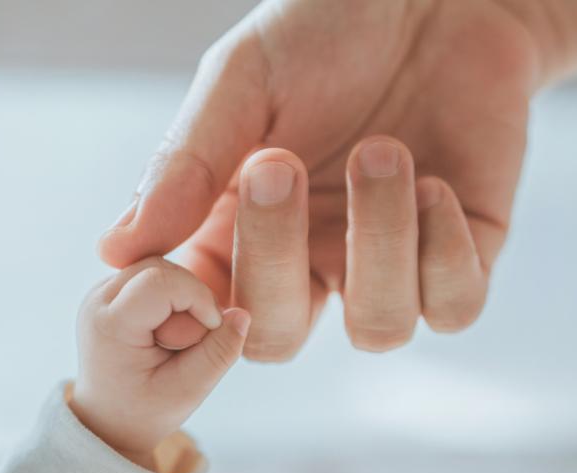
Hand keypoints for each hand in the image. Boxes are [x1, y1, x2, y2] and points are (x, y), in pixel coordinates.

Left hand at [71, 256, 250, 469]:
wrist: (108, 418)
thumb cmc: (144, 410)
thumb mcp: (188, 391)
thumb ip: (219, 353)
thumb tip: (242, 314)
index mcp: (110, 325)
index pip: (162, 282)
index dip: (199, 299)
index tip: (211, 331)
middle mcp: (98, 300)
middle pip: (162, 269)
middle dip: (190, 299)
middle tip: (188, 342)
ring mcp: (102, 291)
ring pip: (160, 267)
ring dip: (182, 298)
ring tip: (177, 338)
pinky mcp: (113, 289)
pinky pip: (154, 274)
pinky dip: (172, 297)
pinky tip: (169, 328)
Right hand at [99, 0, 543, 357]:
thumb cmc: (326, 27)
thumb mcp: (243, 80)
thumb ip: (186, 165)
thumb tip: (114, 251)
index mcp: (241, 227)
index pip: (201, 309)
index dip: (190, 305)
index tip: (184, 253)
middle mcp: (310, 257)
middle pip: (277, 338)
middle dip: (275, 258)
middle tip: (279, 163)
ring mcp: (384, 259)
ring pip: (376, 330)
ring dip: (378, 243)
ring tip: (383, 148)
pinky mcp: (462, 249)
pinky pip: (453, 306)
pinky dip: (441, 252)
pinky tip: (433, 181)